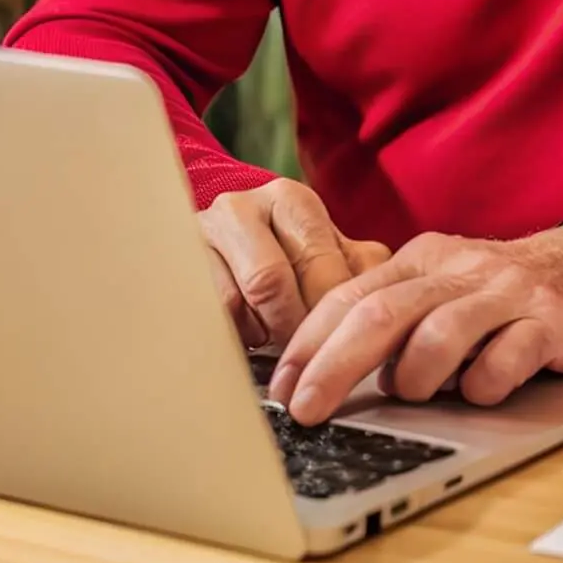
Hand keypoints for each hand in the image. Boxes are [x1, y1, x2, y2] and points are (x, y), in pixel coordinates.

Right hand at [199, 180, 390, 349]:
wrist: (222, 239)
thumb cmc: (288, 252)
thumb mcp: (326, 252)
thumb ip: (358, 268)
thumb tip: (389, 300)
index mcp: (291, 201)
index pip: (318, 262)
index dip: (332, 311)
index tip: (344, 343)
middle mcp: (242, 207)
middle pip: (270, 283)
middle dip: (293, 329)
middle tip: (310, 361)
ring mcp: (199, 235)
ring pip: (233, 301)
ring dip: (259, 334)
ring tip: (278, 349)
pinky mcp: (172, 267)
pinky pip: (202, 315)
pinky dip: (230, 336)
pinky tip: (247, 341)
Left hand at [266, 225, 562, 423]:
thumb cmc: (503, 292)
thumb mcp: (442, 289)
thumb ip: (393, 319)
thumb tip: (321, 374)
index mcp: (422, 260)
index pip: (350, 297)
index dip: (308, 345)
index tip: (281, 391)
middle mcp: (459, 271)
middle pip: (383, 315)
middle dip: (334, 367)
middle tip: (308, 411)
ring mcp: (506, 294)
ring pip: (440, 333)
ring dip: (415, 377)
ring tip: (414, 396)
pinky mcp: (550, 321)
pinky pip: (506, 359)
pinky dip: (483, 385)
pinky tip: (481, 392)